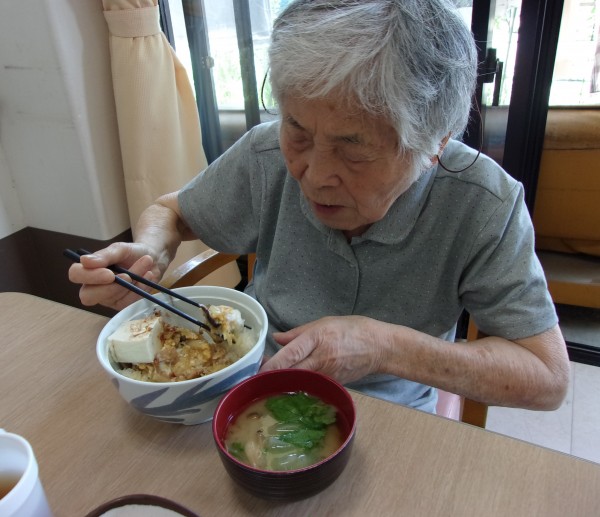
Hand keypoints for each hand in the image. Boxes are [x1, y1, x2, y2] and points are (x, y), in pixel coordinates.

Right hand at [68, 242, 162, 309]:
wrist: (153, 259)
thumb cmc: (132, 253)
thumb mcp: (120, 249)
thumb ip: (104, 255)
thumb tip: (84, 260)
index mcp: (88, 270)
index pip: (76, 275)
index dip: (90, 276)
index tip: (109, 273)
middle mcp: (94, 287)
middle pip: (88, 296)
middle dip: (111, 288)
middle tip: (129, 276)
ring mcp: (108, 298)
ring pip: (113, 298)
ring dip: (133, 282)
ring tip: (146, 264)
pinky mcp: (122, 304)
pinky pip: (128, 302)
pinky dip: (141, 288)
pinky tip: (148, 276)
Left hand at [259, 316, 384, 384]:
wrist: (380, 347)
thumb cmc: (353, 330)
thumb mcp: (324, 323)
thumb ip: (298, 333)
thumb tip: (277, 339)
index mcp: (317, 338)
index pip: (289, 354)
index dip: (272, 365)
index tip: (257, 372)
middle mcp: (320, 358)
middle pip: (291, 372)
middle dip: (273, 377)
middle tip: (257, 378)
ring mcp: (327, 374)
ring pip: (299, 382)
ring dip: (284, 382)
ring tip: (270, 381)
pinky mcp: (333, 384)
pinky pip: (311, 386)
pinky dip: (299, 386)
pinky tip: (290, 385)